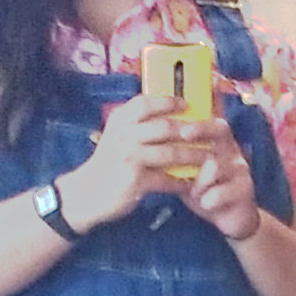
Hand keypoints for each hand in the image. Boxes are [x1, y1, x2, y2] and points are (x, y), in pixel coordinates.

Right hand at [55, 94, 205, 231]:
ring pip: (170, 153)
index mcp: (119, 122)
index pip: (145, 103)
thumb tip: (166, 114)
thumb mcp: (116, 137)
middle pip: (164, 127)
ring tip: (209, 157)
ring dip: (193, 156)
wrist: (85, 194)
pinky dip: (181, 182)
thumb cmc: (107, 165)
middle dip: (191, 130)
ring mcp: (129, 158)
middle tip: (211, 133)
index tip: (187, 103)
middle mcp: (123, 136)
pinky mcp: (135, 181)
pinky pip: (166, 180)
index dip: (168, 101)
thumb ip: (136, 125)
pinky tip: (191, 184)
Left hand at [179, 117, 261, 242]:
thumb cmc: (208, 191)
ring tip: (195, 193)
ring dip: (200, 181)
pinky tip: (206, 204)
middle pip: (220, 129)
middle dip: (201, 129)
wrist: (233, 219)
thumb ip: (176, 160)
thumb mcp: (190, 173)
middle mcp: (231, 150)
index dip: (197, 115)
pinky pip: (221, 191)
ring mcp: (240, 168)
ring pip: (216, 165)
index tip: (180, 110)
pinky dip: (209, 199)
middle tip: (185, 134)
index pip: (208, 120)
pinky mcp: (245, 188)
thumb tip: (150, 146)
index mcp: (218, 143)